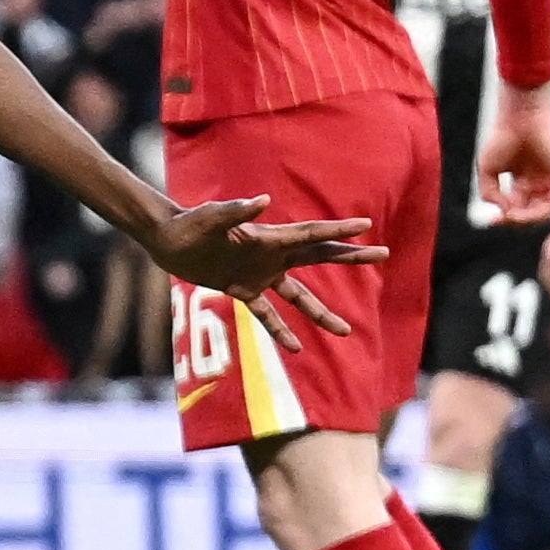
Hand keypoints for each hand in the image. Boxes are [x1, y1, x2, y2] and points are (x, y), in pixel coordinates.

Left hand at [134, 193, 381, 348]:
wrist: (167, 239)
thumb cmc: (188, 224)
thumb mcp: (209, 218)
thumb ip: (234, 211)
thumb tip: (262, 201)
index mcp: (268, 236)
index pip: (310, 234)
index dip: (338, 231)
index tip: (367, 227)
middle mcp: (270, 254)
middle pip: (318, 257)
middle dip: (349, 257)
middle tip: (382, 254)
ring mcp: (259, 273)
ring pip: (299, 296)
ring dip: (321, 313)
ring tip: (346, 331)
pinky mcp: (242, 289)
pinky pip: (267, 314)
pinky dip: (281, 330)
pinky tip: (296, 349)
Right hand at [473, 88, 549, 228]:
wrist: (520, 119)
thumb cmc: (502, 138)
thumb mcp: (487, 169)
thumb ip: (490, 192)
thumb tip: (503, 211)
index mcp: (520, 180)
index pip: (515, 207)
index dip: (504, 218)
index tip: (491, 222)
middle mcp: (536, 182)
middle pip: (529, 212)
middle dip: (515, 220)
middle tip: (503, 219)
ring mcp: (548, 180)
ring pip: (542, 212)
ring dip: (527, 219)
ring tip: (513, 216)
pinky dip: (538, 213)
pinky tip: (523, 211)